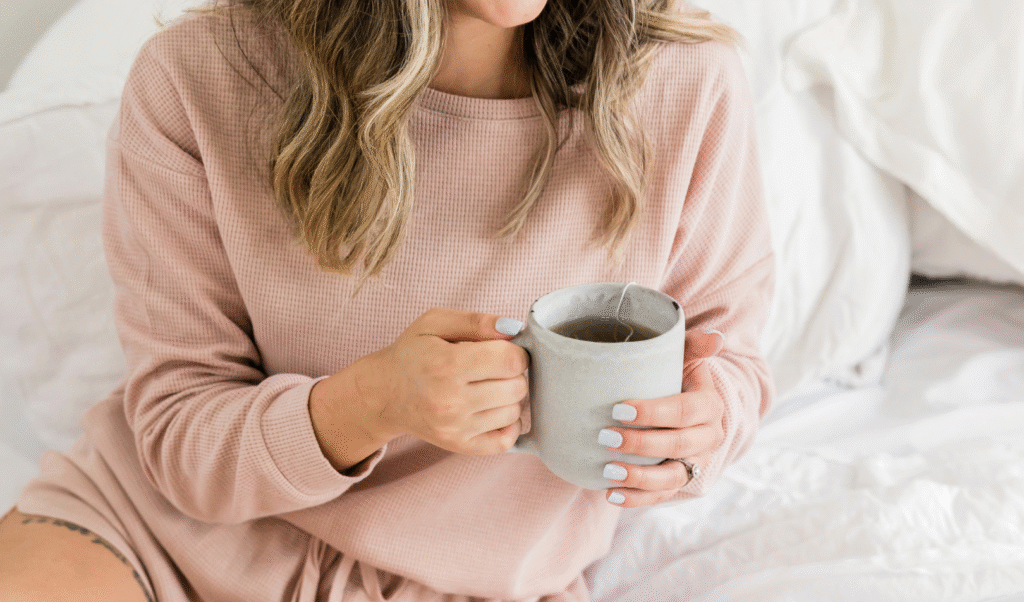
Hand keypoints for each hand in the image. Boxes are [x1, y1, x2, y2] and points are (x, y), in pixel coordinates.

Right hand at [310, 309, 529, 469]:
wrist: (384, 394)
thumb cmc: (412, 354)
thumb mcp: (435, 323)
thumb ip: (477, 321)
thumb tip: (514, 330)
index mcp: (447, 364)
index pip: (511, 361)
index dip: (517, 352)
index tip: (505, 350)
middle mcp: (451, 400)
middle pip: (516, 387)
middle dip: (513, 374)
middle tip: (494, 368)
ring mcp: (455, 427)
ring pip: (514, 412)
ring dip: (509, 397)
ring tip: (488, 387)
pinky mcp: (458, 445)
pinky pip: (505, 440)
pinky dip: (509, 424)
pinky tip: (495, 410)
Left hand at [599, 329, 725, 506]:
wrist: (686, 407)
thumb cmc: (677, 376)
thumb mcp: (685, 358)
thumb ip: (693, 344)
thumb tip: (716, 337)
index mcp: (709, 405)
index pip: (684, 410)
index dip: (653, 412)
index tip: (618, 408)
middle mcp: (707, 437)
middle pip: (677, 445)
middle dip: (640, 443)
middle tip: (605, 437)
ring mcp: (695, 462)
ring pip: (671, 476)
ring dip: (639, 477)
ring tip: (608, 471)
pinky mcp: (680, 480)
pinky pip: (661, 495)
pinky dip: (637, 499)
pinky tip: (611, 494)